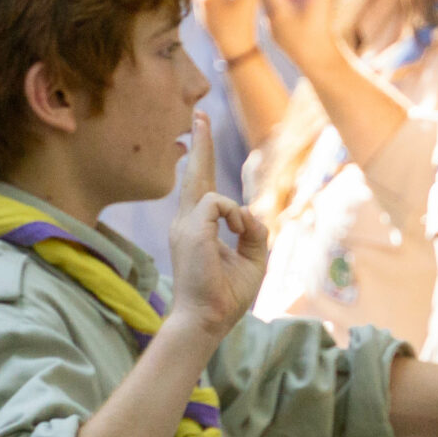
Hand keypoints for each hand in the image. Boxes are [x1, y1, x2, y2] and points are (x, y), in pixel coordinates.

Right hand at [167, 114, 268, 336]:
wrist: (206, 321)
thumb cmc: (225, 297)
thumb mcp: (251, 259)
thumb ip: (253, 232)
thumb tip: (249, 214)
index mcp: (196, 229)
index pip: (200, 188)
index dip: (201, 161)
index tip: (200, 133)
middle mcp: (185, 222)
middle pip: (194, 175)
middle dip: (200, 143)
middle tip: (200, 115)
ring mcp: (184, 225)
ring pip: (209, 187)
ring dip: (239, 214)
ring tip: (241, 238)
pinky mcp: (190, 229)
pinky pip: (220, 202)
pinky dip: (236, 216)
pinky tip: (237, 232)